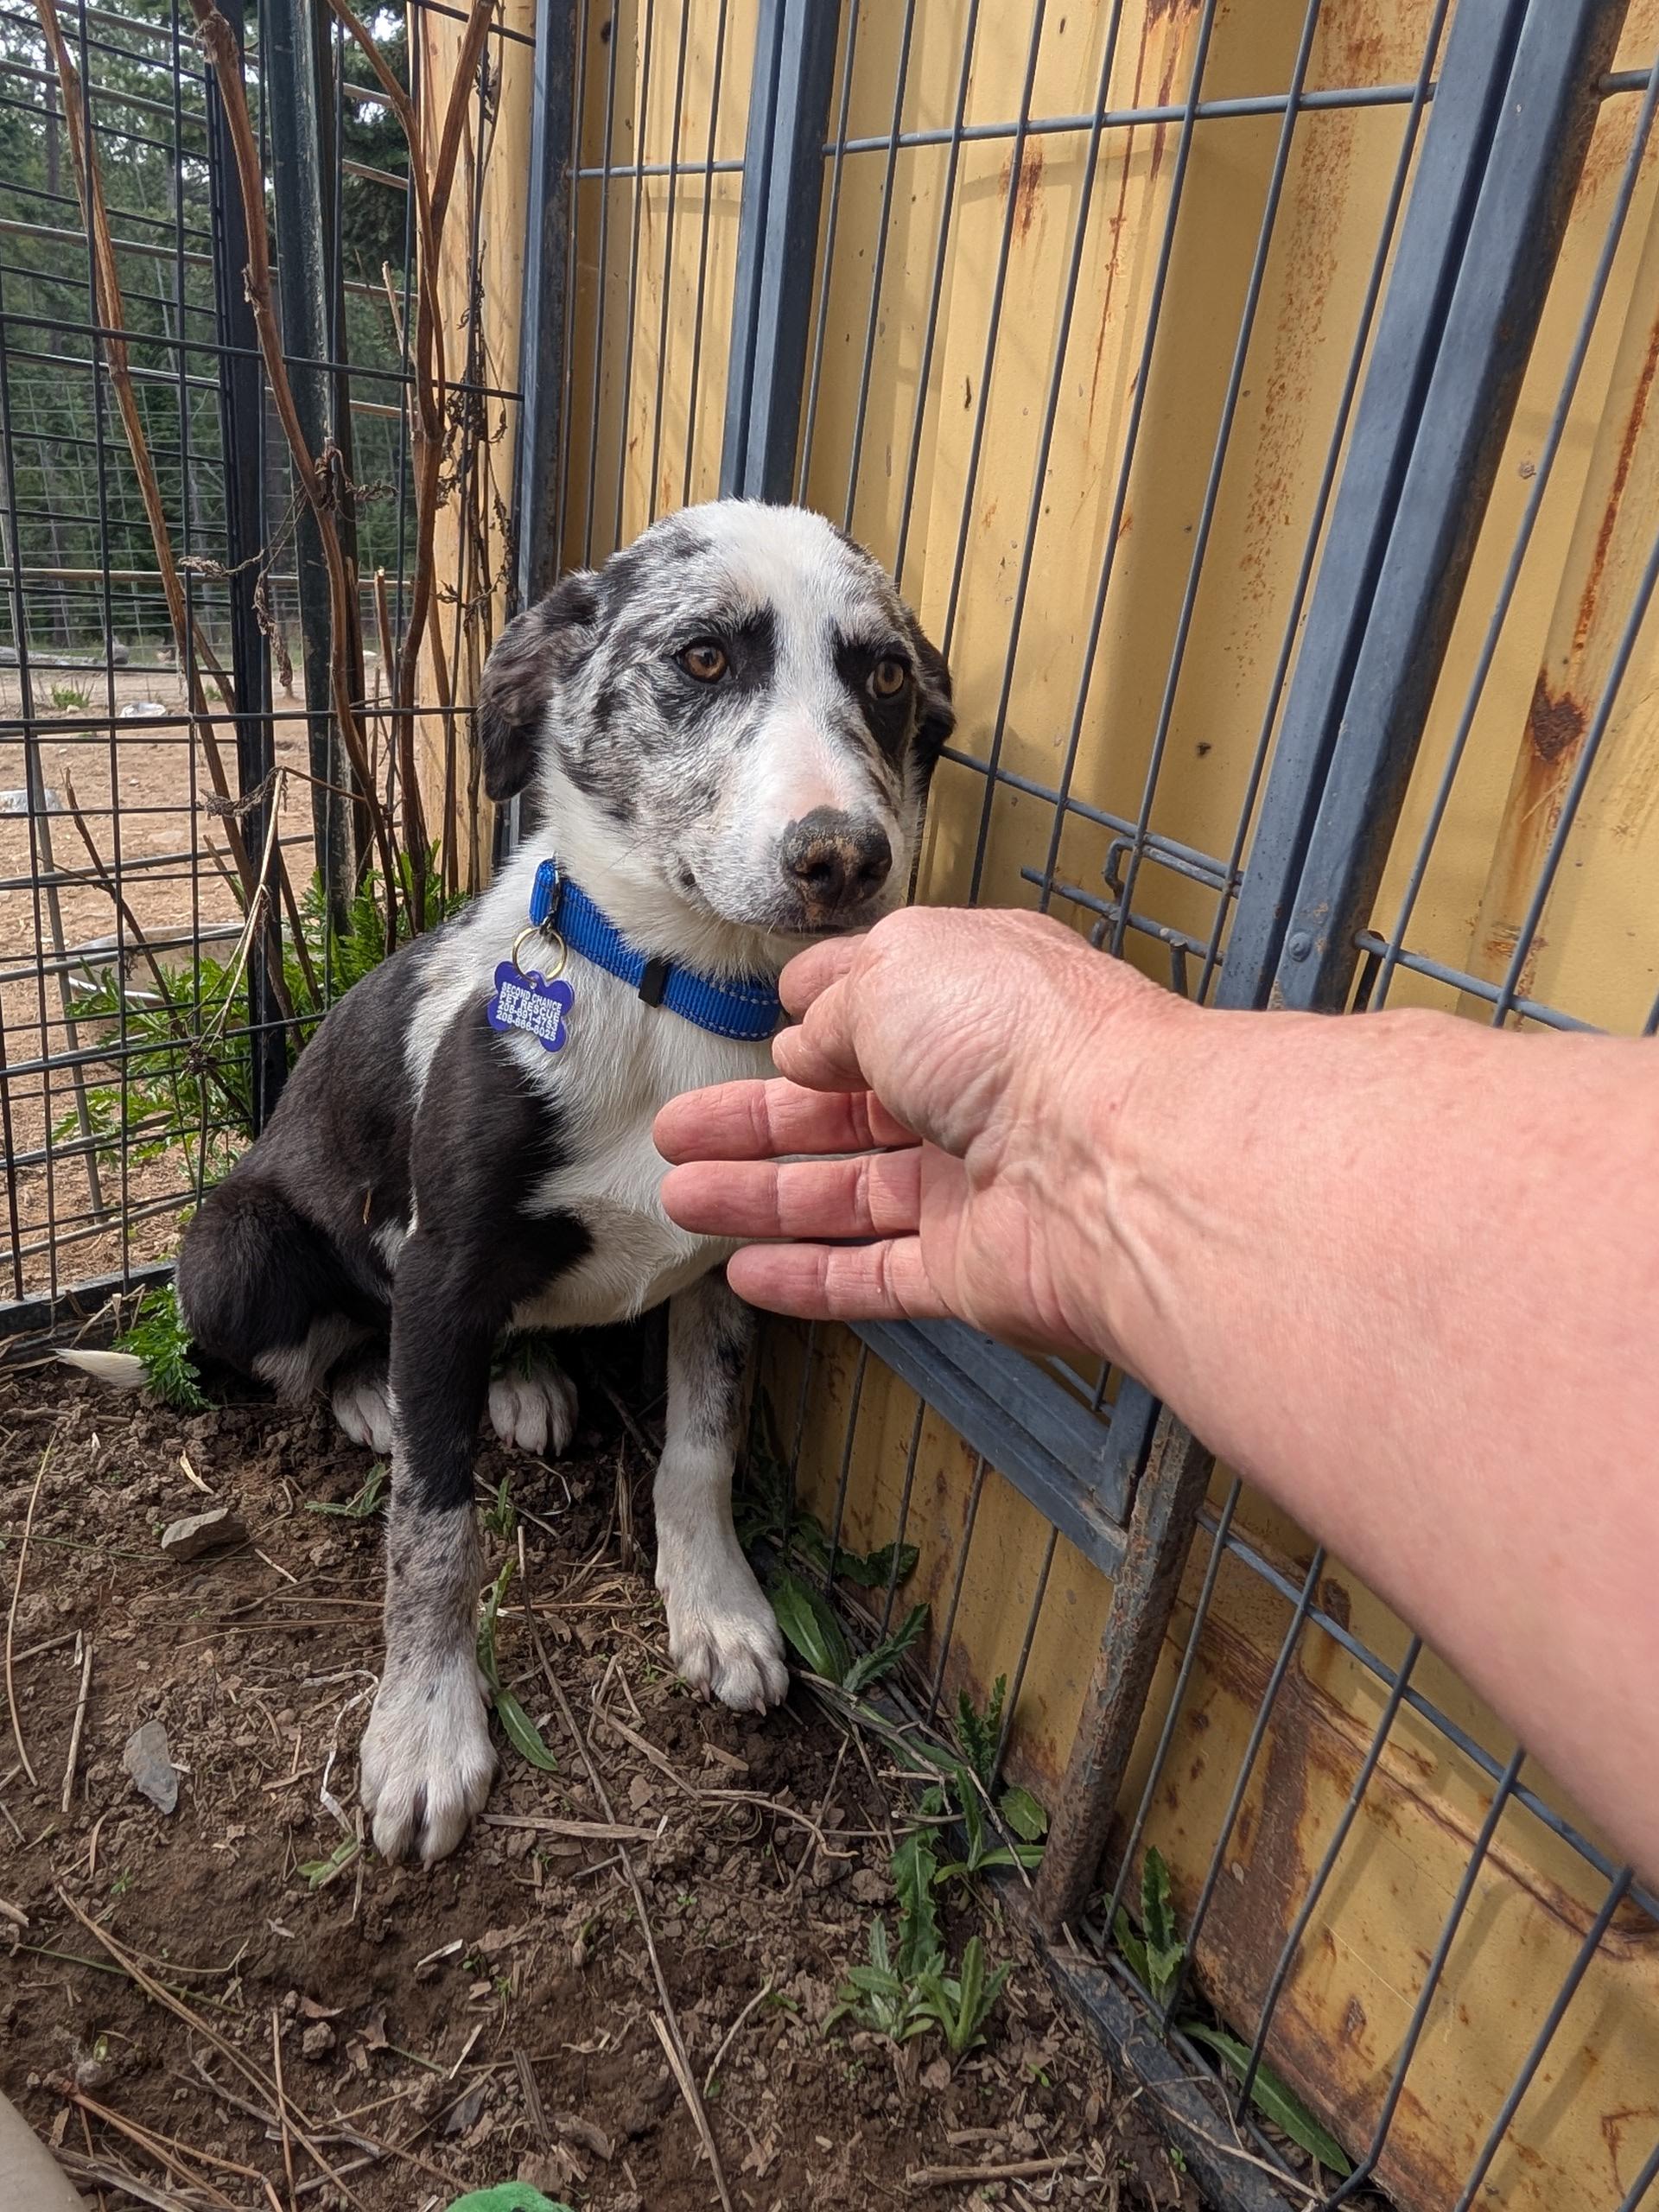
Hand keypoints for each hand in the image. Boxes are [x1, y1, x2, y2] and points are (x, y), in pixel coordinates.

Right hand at [655, 907, 1175, 1357]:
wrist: (1119, 1162)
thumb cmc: (1029, 1040)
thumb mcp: (899, 973)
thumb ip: (835, 1010)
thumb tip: (802, 1044)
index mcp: (976, 999)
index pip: (885, 1004)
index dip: (822, 1017)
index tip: (770, 1025)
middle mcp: (981, 1090)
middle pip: (847, 1109)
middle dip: (756, 1119)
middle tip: (682, 1131)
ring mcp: (977, 1185)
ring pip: (848, 1195)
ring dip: (760, 1198)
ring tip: (683, 1196)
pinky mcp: (975, 1271)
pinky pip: (877, 1278)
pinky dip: (810, 1279)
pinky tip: (749, 1274)